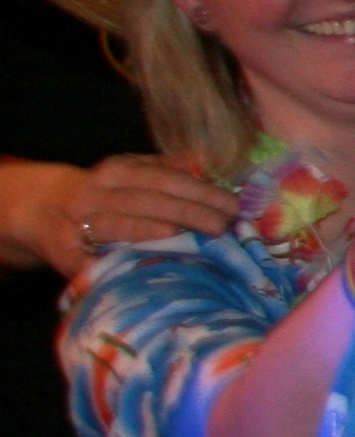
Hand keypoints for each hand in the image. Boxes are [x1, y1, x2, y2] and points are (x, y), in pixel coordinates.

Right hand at [71, 156, 242, 263]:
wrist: (39, 209)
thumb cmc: (104, 194)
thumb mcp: (130, 171)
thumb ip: (167, 169)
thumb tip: (210, 167)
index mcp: (117, 172)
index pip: (164, 180)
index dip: (199, 191)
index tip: (232, 205)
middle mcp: (97, 195)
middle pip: (147, 202)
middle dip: (188, 213)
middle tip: (223, 227)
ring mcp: (78, 225)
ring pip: (117, 227)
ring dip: (152, 233)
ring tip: (186, 238)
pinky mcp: (66, 255)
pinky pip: (93, 261)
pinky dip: (115, 265)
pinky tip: (143, 270)